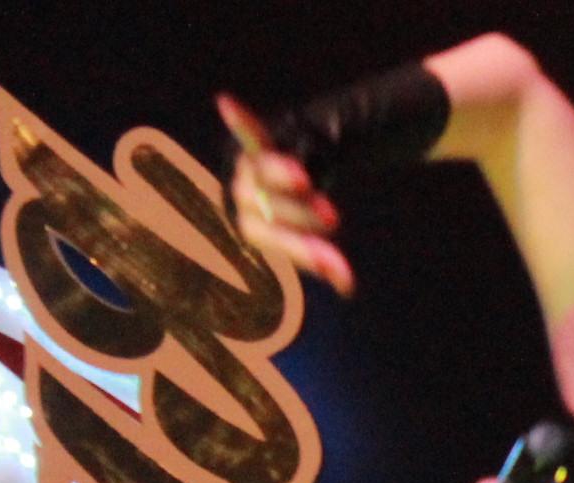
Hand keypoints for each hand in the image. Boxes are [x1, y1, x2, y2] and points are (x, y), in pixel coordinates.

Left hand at [218, 93, 354, 295]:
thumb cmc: (301, 210)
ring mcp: (247, 166)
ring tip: (304, 179)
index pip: (272, 239)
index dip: (299, 250)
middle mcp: (243, 196)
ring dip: (280, 175)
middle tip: (331, 219)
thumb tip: (347, 287)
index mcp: (251, 225)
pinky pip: (249, 132)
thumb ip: (323, 257)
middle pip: (267, 206)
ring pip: (262, 172)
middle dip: (298, 215)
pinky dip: (241, 122)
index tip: (329, 261)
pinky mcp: (258, 140)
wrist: (298, 160)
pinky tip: (226, 104)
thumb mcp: (312, 235)